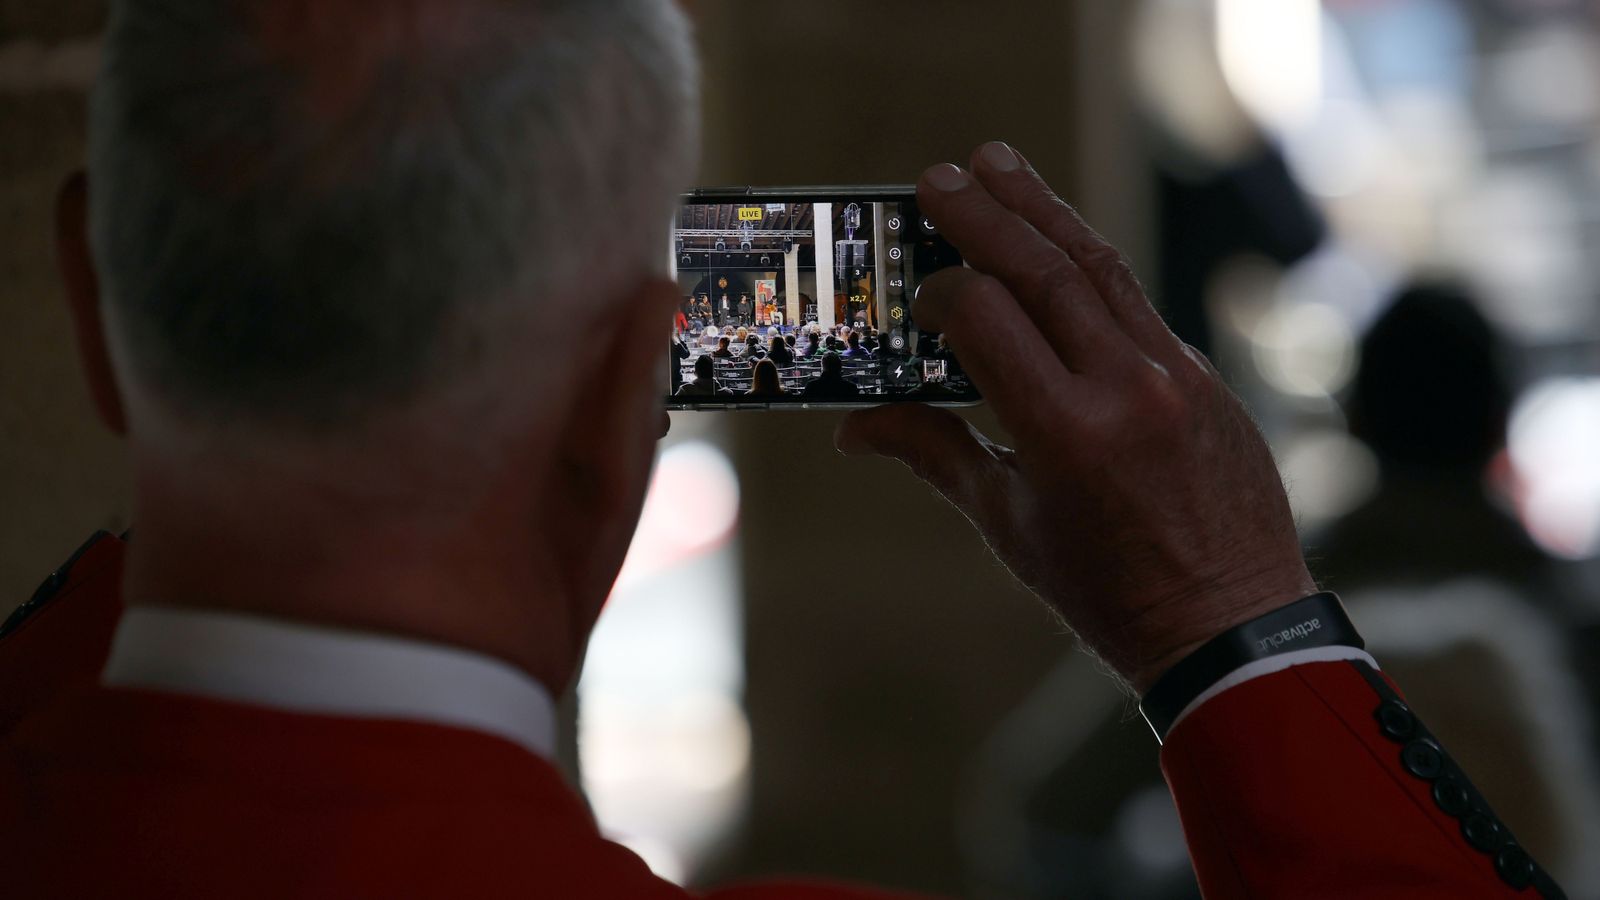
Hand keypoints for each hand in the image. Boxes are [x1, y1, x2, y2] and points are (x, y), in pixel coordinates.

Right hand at [836, 142, 1314, 692]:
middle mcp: (1126, 389)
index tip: (917, 292)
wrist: (1231, 627)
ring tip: (999, 166)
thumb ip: (937, 456)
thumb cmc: (1109, 593)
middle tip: (941, 178)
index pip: (988, 318)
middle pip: (1045, 270)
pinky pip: (1137, 303)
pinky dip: (1089, 266)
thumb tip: (858, 429)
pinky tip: (1058, 244)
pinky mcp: (1204, 377)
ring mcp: (1175, 376)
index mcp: (1066, 432)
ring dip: (1044, 211)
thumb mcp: (1010, 526)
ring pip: (1100, 268)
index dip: (942, 293)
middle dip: (986, 215)